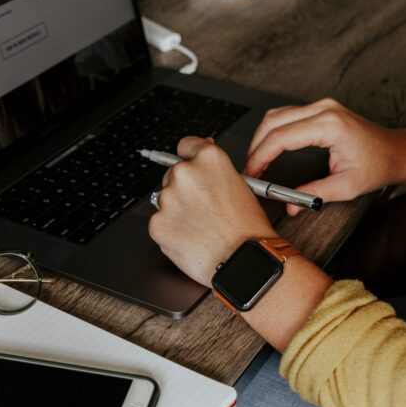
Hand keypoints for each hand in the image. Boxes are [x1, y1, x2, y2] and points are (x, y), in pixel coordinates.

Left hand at [148, 137, 276, 286]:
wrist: (243, 261)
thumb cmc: (248, 229)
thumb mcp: (242, 187)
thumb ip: (216, 170)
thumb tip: (202, 155)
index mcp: (209, 159)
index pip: (186, 145)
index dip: (189, 157)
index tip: (190, 165)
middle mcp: (185, 173)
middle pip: (173, 174)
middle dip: (184, 190)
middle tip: (203, 209)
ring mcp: (168, 198)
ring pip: (166, 201)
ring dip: (178, 211)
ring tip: (202, 228)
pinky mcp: (157, 223)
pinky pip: (160, 223)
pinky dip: (172, 231)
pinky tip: (192, 239)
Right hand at [245, 98, 400, 215]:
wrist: (395, 152)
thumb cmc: (377, 165)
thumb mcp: (346, 186)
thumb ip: (315, 195)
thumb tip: (290, 205)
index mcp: (330, 125)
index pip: (281, 137)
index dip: (260, 156)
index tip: (252, 174)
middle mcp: (324, 109)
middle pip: (273, 121)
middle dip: (256, 147)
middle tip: (250, 171)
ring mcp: (322, 106)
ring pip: (277, 115)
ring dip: (262, 137)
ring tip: (256, 162)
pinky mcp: (320, 109)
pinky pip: (287, 115)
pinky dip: (273, 131)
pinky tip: (269, 148)